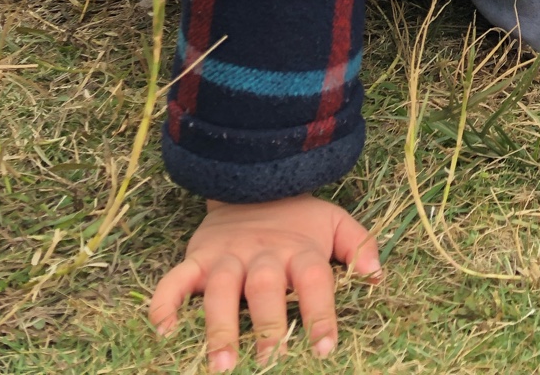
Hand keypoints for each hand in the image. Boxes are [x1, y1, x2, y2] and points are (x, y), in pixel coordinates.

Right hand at [150, 195, 379, 367]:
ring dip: (219, 326)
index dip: (320, 312)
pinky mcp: (197, 258)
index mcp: (298, 249)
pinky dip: (166, 301)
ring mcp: (227, 256)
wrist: (250, 182)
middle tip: (269, 363)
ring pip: (222, 289)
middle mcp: (263, 254)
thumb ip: (358, 244)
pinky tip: (162, 329)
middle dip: (266, 324)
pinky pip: (176, 279)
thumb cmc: (296, 218)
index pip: (314, 280)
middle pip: (265, 287)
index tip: (326, 347)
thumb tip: (377, 276)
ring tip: (220, 364)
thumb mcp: (333, 222)